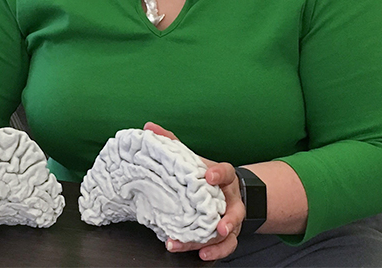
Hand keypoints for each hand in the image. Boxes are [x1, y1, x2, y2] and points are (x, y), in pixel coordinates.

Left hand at [143, 122, 244, 261]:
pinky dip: (215, 252)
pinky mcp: (227, 234)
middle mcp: (230, 200)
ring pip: (228, 234)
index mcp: (223, 177)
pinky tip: (201, 254)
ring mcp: (230, 219)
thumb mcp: (192, 158)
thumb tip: (149, 128)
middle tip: (218, 226)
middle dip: (226, 220)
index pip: (226, 172)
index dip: (219, 173)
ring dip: (214, 242)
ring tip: (199, 247)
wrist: (225, 190)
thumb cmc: (204, 173)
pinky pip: (225, 246)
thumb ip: (171, 142)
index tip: (208, 176)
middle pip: (232, 211)